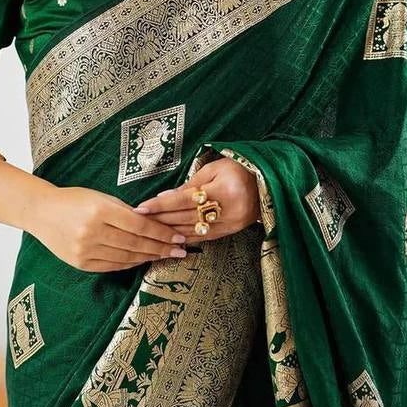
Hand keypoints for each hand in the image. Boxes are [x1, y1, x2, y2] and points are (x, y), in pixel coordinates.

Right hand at [25, 185, 190, 272]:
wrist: (41, 212)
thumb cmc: (74, 200)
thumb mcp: (101, 197)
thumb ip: (126, 212)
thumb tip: (155, 225)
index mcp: (100, 211)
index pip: (140, 226)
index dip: (162, 233)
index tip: (178, 237)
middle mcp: (93, 232)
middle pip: (136, 244)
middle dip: (162, 247)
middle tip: (180, 250)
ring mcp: (86, 250)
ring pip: (127, 257)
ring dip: (149, 257)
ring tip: (165, 255)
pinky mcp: (81, 263)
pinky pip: (113, 266)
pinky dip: (131, 263)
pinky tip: (143, 259)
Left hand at [134, 155, 259, 242]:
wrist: (268, 182)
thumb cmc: (238, 169)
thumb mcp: (214, 169)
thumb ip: (190, 184)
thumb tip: (165, 197)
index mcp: (224, 189)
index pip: (184, 199)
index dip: (161, 204)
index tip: (141, 207)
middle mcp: (228, 210)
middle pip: (186, 217)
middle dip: (160, 219)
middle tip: (138, 220)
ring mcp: (231, 224)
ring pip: (193, 230)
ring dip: (169, 231)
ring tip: (149, 230)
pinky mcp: (232, 232)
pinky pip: (205, 237)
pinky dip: (186, 237)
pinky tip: (171, 238)